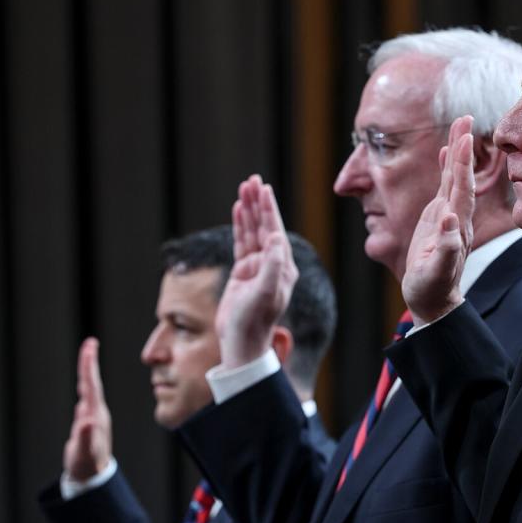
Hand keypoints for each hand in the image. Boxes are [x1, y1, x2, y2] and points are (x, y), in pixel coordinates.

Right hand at [62, 338, 111, 481]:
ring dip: (88, 372)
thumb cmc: (87, 466)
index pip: (91, 385)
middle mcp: (96, 412)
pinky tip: (84, 384)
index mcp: (95, 415)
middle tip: (90, 343)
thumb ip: (85, 438)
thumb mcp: (84, 453)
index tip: (90, 346)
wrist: (92, 477)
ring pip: (89, 389)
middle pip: (91, 383)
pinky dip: (84, 387)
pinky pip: (86, 398)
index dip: (89, 366)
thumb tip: (85, 421)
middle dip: (89, 363)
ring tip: (88, 355)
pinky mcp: (88, 422)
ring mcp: (92, 416)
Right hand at [215, 175, 298, 367]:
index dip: (269, 209)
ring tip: (244, 188)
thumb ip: (271, 265)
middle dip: (259, 203)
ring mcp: (257, 267)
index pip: (275, 231)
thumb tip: (274, 238)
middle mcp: (272, 264)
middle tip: (252, 180)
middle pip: (265, 226)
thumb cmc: (254, 321)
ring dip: (249, 210)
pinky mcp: (243, 272)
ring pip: (252, 232)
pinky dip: (240, 226)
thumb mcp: (264, 293)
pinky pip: (242, 243)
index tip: (264, 189)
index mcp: (283, 267)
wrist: (241, 341)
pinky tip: (238, 210)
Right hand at [402, 116, 474, 324]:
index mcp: (457, 225)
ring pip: (454, 176)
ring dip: (457, 150)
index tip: (464, 140)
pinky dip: (447, 166)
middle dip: (462, 147)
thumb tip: (449, 220)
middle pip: (461, 175)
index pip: (461, 189)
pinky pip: (445, 185)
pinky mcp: (440, 216)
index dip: (461, 164)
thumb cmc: (432, 287)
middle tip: (465, 118)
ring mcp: (449, 213)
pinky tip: (447, 150)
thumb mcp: (435, 271)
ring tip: (459, 124)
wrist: (434, 299)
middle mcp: (457, 215)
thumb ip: (444, 248)